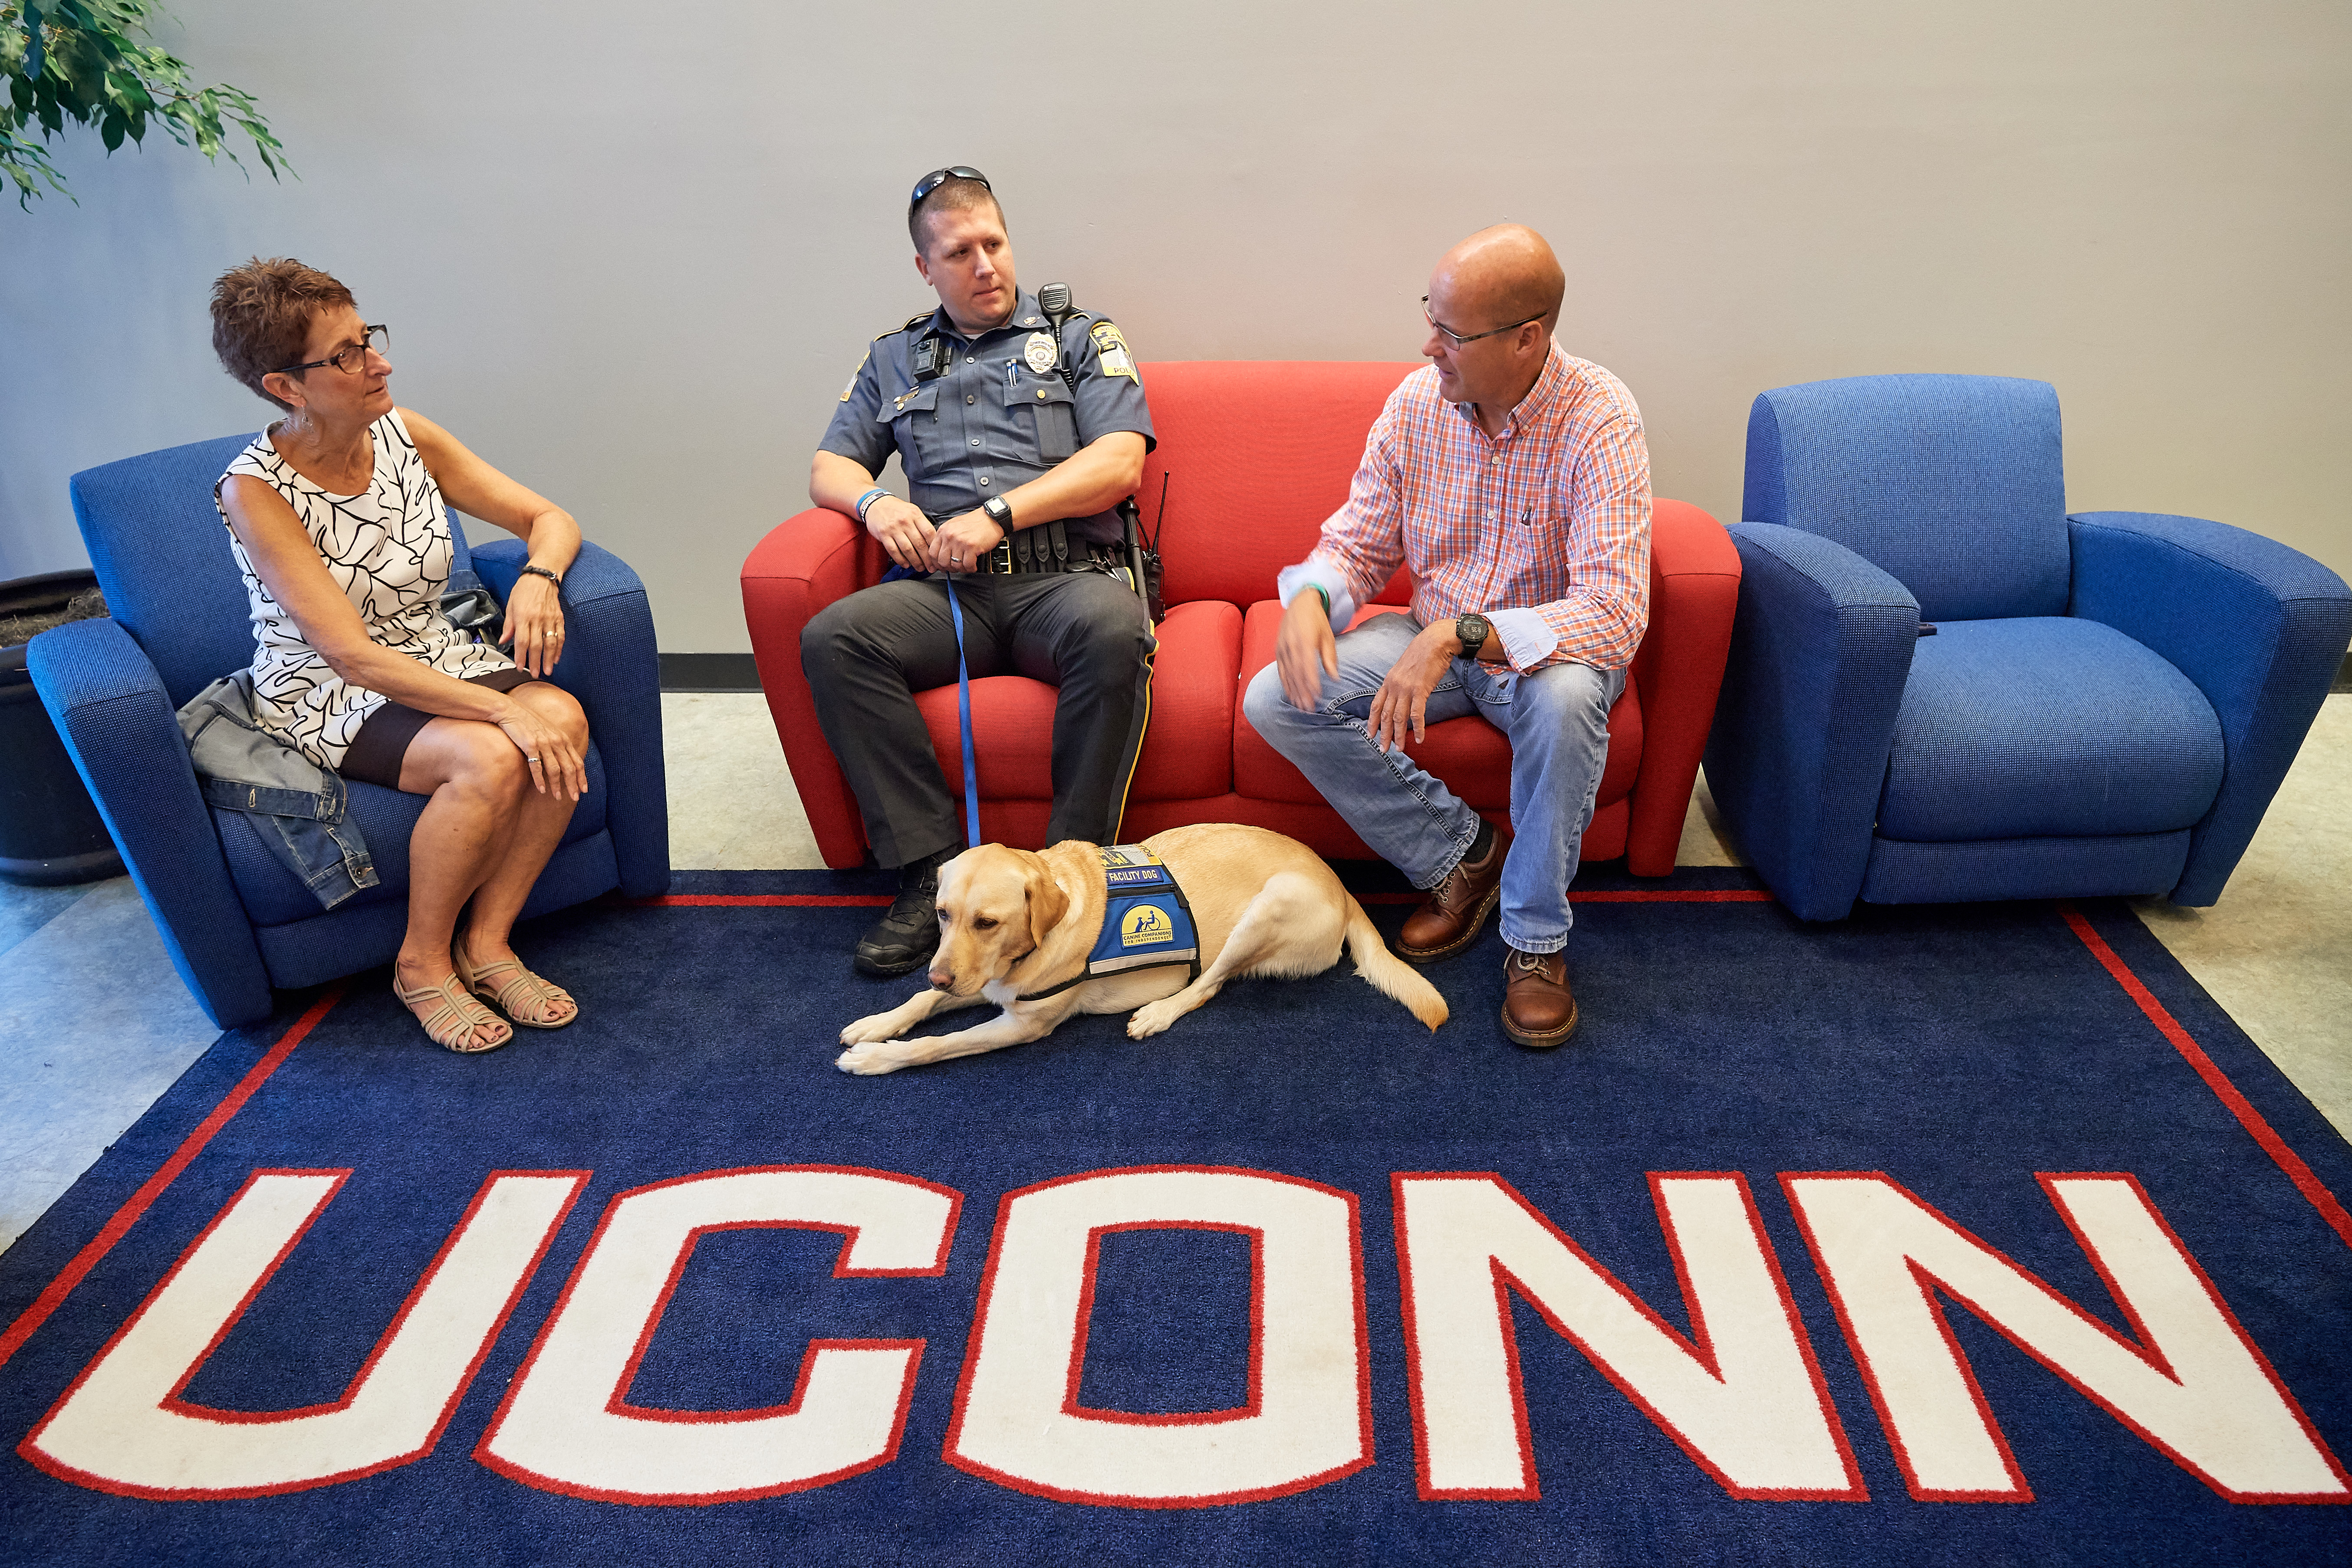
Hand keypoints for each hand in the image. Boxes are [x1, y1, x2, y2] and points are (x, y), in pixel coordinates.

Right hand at [493, 695, 588, 801]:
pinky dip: (540, 780)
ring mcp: (543, 743)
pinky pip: (536, 767)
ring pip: (555, 770)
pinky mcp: (530, 745)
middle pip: (569, 768)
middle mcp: (556, 741)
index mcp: (563, 739)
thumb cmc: (530, 723)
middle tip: (575, 798)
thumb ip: (559, 745)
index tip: (584, 790)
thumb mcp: (550, 732)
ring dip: (557, 786)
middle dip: (573, 785)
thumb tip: (564, 762)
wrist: (511, 711)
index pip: (578, 761)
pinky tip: (542, 790)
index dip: (582, 777)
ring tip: (558, 797)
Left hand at [500, 572, 564, 676]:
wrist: (542, 576)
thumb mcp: (511, 605)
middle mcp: (537, 619)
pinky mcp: (559, 618)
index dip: (521, 656)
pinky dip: (559, 648)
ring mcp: (550, 619)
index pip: (522, 641)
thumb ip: (509, 625)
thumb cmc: (524, 590)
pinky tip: (556, 658)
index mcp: (523, 616)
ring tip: (547, 670)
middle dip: (535, 661)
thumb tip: (504, 641)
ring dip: (549, 658)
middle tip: (534, 674)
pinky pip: (560, 636)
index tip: (519, 667)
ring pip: (551, 643)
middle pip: (537, 645)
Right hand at [864, 495, 936, 571]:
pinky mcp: (883, 535)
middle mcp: (905, 521)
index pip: (929, 532)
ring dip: (915, 561)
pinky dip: (901, 560)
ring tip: (920, 567)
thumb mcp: (912, 511)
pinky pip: (894, 551)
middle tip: (931, 567)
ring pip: (908, 549)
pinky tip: (906, 564)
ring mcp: (894, 528)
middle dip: (927, 559)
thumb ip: (922, 524)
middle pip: (920, 544)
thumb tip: (932, 542)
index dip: (934, 547)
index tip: (936, 556)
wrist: (876, 504)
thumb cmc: (896, 509)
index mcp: (915, 514)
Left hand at [926, 510, 1004, 573]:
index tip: (942, 567)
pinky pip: (967, 565)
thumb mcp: (954, 526)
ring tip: (966, 566)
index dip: (936, 563)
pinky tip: (973, 566)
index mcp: (943, 531)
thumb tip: (941, 555)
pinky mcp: (971, 547)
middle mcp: (949, 536)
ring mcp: (960, 541)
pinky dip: (971, 569)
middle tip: (955, 568)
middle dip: (949, 568)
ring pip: (955, 565)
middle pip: (942, 561)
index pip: (932, 553)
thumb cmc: (975, 522)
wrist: (991, 518)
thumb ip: (946, 538)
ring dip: (961, 569)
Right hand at [1275, 593, 1338, 710]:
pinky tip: (1291, 696)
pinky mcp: (1278, 651)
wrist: (1299, 603)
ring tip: (1301, 707)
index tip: (1318, 697)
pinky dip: (1285, 684)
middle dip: (1303, 693)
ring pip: (1288, 674)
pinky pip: (1281, 671)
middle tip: (1309, 709)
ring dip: (1294, 692)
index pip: (1307, 666)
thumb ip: (1330, 657)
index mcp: (1304, 640)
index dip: (1311, 683)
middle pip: (1296, 673)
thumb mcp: (1327, 636)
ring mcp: (1282, 649)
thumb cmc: (1317, 620)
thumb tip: (1335, 678)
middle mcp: (1290, 645)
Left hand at [1366, 620, 1461, 752]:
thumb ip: (1398, 683)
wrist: (1435, 642)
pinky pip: (1417, 714)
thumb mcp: (1403, 669)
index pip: (1376, 705)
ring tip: (1400, 748)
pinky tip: (1420, 739)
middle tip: (1383, 749)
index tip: (1370, 735)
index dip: (1372, 722)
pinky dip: (1418, 728)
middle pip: (1385, 715)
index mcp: (1388, 681)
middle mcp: (1394, 686)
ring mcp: (1406, 688)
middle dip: (1384, 734)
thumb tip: (1399, 697)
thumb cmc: (1422, 654)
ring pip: (1399, 717)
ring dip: (1399, 735)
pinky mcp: (1420, 690)